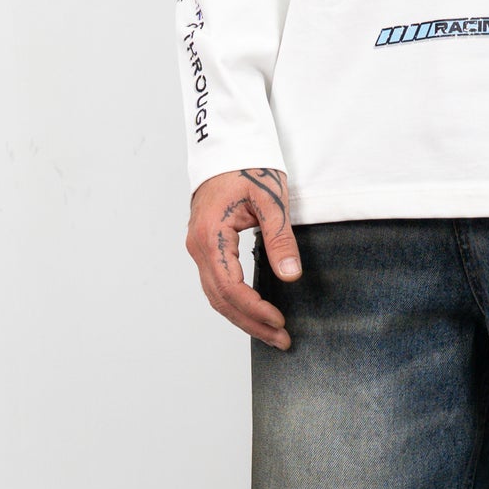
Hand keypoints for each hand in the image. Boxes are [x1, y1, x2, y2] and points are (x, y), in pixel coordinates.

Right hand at [187, 167, 302, 347]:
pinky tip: (255, 313)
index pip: (230, 287)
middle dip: (251, 323)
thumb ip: (280, 238)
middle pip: (220, 299)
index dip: (254, 309)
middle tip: (282, 341)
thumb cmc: (248, 167)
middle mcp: (198, 246)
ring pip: (216, 296)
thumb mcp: (272, 200)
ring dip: (243, 318)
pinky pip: (216, 284)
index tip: (279, 322)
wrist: (227, 148)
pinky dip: (235, 303)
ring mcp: (198, 248)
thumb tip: (290, 275)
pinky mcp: (205, 248)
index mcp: (211, 236)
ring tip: (272, 334)